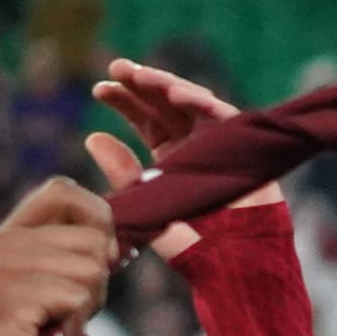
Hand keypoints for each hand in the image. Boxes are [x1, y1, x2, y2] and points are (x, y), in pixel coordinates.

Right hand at [0, 181, 118, 335]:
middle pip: (92, 235)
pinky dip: (76, 325)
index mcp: (9, 235)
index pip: (64, 191)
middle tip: (66, 313)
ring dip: (87, 307)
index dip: (99, 218)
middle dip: (99, 281)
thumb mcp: (60, 292)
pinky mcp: (5, 297)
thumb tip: (123, 240)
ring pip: (91, 268)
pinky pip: (77, 296)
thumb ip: (80, 257)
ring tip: (55, 328)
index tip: (103, 259)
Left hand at [89, 54, 243, 257]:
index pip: (146, 120)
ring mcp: (220, 144)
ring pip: (192, 102)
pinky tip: (175, 93)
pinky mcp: (243, 148)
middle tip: (116, 68)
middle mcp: (195, 146)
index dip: (124, 102)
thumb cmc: (193, 247)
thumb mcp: (146, 207)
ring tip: (141, 77)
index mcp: (171, 159)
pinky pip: (221, 115)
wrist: (236, 268)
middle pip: (166, 105)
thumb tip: (93, 137)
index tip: (98, 90)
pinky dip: (199, 102)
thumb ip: (123, 174)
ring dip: (166, 85)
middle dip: (141, 83)